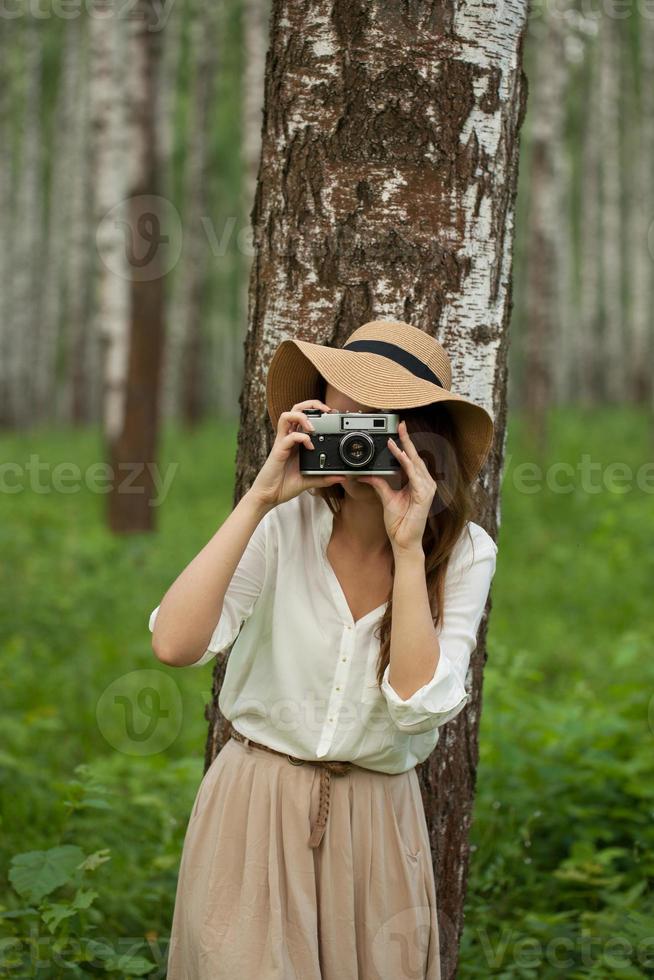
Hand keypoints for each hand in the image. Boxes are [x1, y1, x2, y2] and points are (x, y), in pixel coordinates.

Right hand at [248, 400, 345, 508]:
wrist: (269, 496)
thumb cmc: (284, 485)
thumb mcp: (309, 480)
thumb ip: (324, 477)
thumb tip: (341, 476)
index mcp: (295, 441)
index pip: (304, 417)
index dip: (316, 411)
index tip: (332, 415)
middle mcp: (288, 438)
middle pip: (295, 409)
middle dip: (311, 404)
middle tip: (325, 410)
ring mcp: (282, 443)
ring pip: (287, 415)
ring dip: (302, 416)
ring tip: (313, 427)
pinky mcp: (278, 451)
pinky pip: (288, 436)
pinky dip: (301, 438)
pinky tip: (310, 446)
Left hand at [357, 420, 436, 553]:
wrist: (403, 540)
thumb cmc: (399, 523)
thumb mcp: (386, 498)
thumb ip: (379, 483)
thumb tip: (367, 473)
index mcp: (417, 483)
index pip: (411, 459)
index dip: (405, 444)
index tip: (398, 431)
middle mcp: (424, 483)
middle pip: (415, 457)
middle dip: (407, 440)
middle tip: (400, 424)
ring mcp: (427, 489)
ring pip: (415, 463)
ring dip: (406, 449)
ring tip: (397, 436)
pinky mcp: (425, 495)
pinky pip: (415, 476)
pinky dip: (407, 464)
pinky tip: (400, 455)